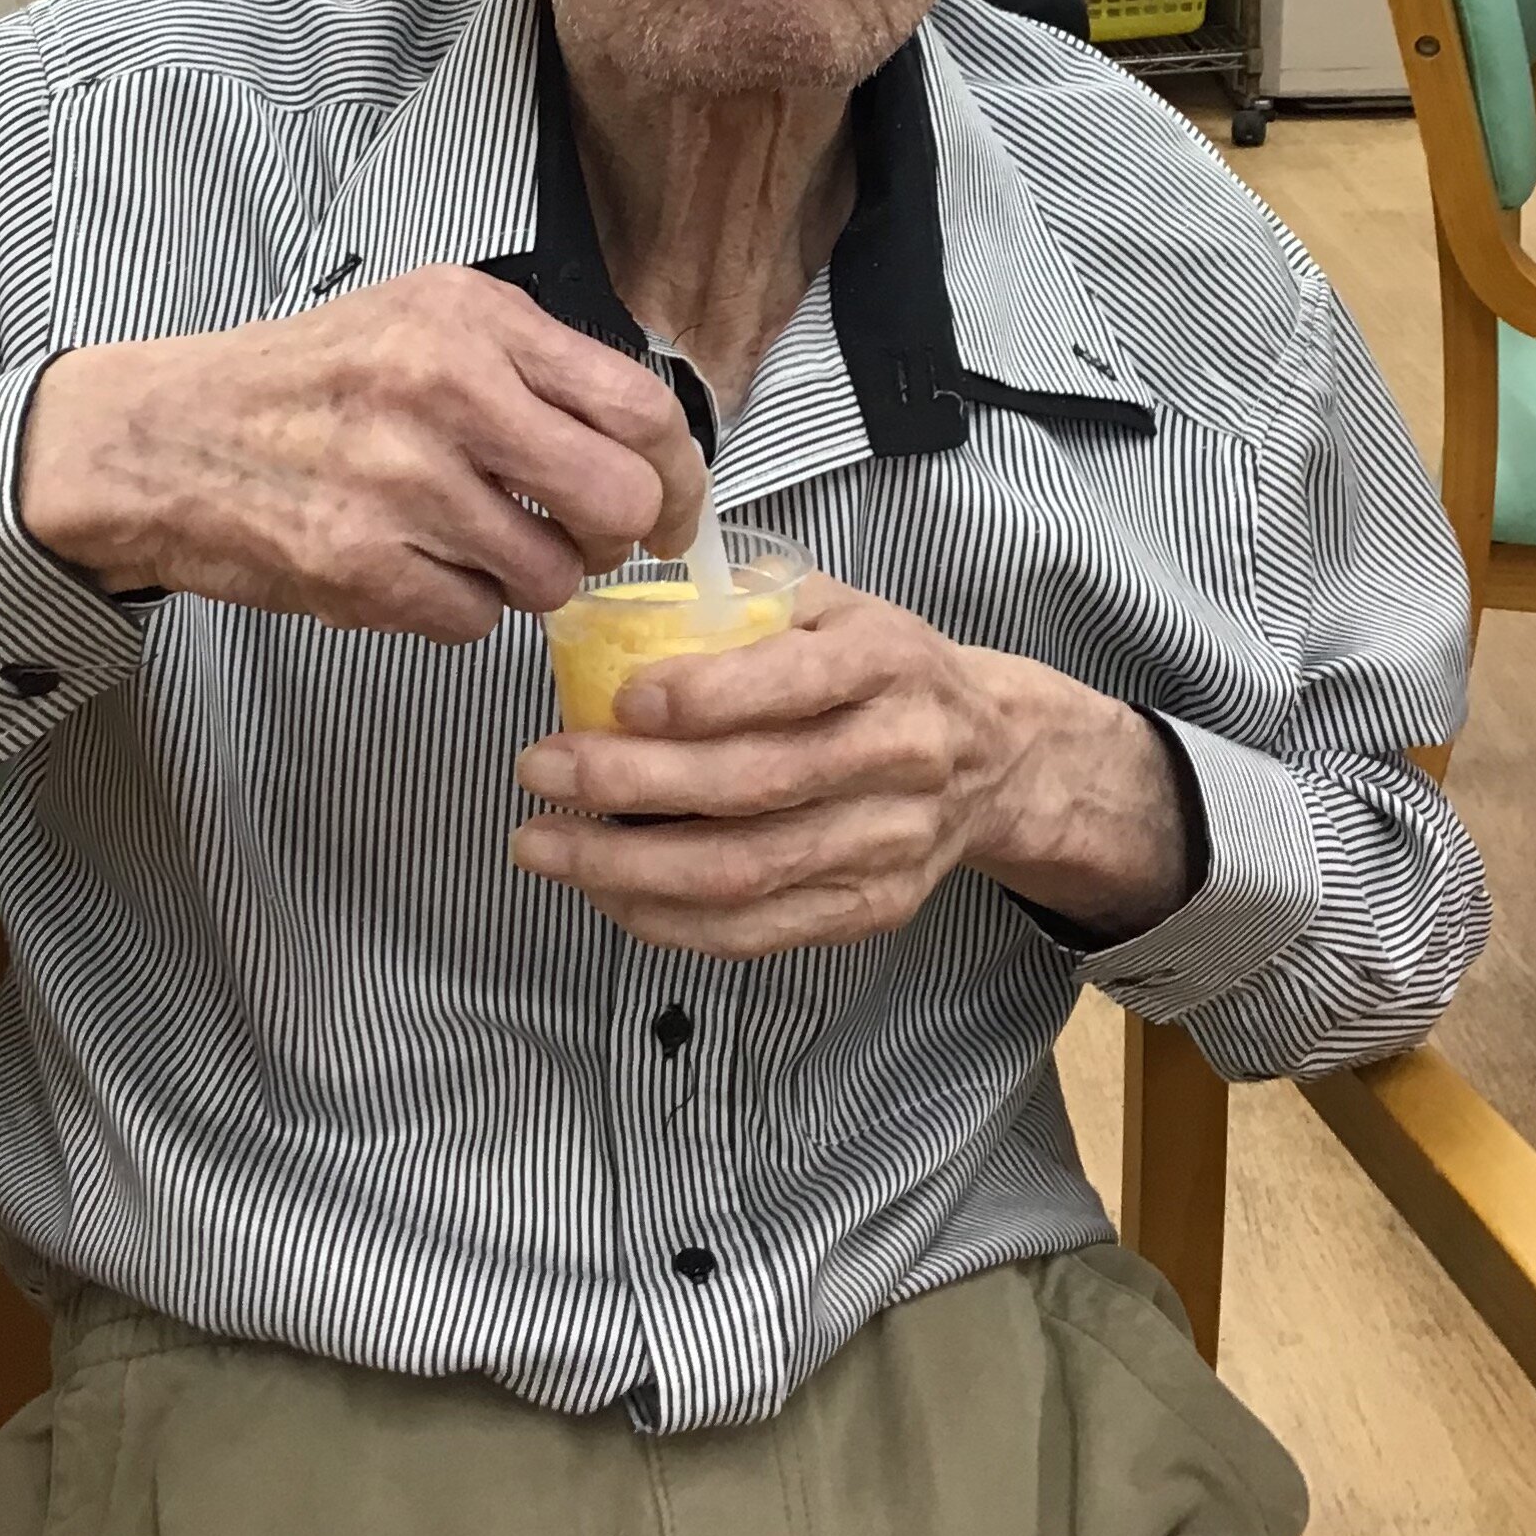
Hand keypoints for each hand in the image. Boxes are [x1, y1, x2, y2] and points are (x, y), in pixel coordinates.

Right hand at [18, 267, 706, 641]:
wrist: (162, 438)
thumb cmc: (303, 384)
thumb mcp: (422, 320)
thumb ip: (532, 365)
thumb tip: (645, 443)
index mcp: (470, 320)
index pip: (639, 408)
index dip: (680, 475)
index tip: (673, 509)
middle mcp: (442, 390)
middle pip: (617, 500)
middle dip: (617, 539)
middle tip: (586, 540)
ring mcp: (399, 483)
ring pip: (551, 576)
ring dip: (529, 578)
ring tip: (474, 545)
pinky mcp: (360, 566)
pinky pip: (475, 621)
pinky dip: (459, 609)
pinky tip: (416, 566)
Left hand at [510, 579, 1194, 956]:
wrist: (996, 757)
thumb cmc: (886, 671)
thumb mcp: (837, 607)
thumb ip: (744, 605)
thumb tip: (613, 612)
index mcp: (891, 662)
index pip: (798, 682)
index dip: (708, 695)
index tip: (620, 698)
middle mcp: (902, 755)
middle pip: (758, 785)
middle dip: (631, 783)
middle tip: (540, 768)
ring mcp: (890, 842)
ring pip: (747, 872)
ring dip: (627, 865)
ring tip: (543, 842)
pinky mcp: (872, 908)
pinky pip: (757, 930)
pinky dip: (667, 919)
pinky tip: (603, 890)